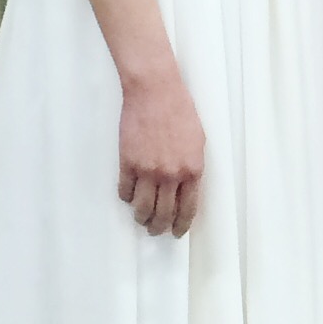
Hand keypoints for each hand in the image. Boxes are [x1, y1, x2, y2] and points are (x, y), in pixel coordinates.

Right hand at [118, 68, 206, 234]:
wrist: (155, 91)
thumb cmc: (180, 111)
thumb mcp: (198, 141)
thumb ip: (192, 167)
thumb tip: (185, 189)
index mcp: (192, 170)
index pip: (187, 209)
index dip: (181, 225)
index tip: (177, 232)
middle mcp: (170, 175)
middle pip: (163, 214)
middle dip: (160, 227)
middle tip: (156, 230)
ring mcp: (147, 170)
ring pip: (142, 208)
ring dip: (141, 218)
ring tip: (141, 219)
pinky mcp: (127, 162)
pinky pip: (125, 190)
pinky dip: (126, 198)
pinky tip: (129, 197)